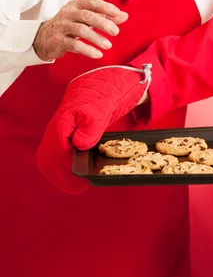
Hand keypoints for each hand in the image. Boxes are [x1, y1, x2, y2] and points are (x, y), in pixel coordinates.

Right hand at [33, 0, 128, 60]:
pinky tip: (97, 54)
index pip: (92, 2)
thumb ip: (105, 16)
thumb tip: (124, 16)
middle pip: (87, 15)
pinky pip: (73, 44)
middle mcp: (68, 13)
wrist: (43, 38)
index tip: (117, 14)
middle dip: (103, 23)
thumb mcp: (86, 18)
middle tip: (116, 32)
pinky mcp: (58, 40)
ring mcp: (61, 26)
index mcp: (76, 5)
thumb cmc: (68, 25)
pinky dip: (87, 49)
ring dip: (96, 38)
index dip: (105, 7)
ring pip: (80, 29)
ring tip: (108, 45)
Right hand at [36, 64, 150, 192]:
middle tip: (79, 187)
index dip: (67, 169)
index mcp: (61, 125)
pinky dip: (61, 170)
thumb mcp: (99, 112)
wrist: (95, 90)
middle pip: (48, 161)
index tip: (80, 180)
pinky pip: (53, 159)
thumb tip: (79, 145)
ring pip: (48, 162)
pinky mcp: (58, 140)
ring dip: (60, 175)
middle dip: (62, 177)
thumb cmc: (97, 101)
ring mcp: (54, 136)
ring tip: (77, 185)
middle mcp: (53, 132)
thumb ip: (90, 129)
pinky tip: (75, 175)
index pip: (56, 153)